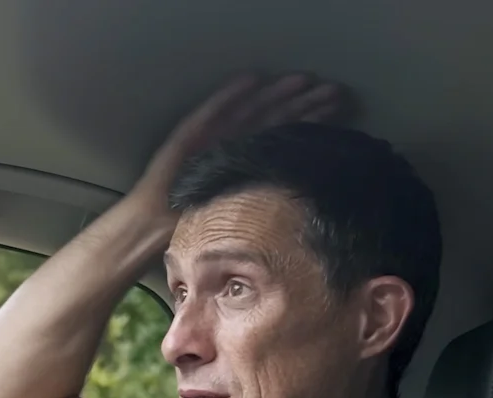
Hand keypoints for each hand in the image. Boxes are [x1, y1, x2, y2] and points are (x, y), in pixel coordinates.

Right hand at [130, 72, 347, 210]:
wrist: (154, 221)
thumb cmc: (197, 220)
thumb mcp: (243, 205)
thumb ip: (268, 188)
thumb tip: (307, 180)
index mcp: (246, 155)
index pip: (284, 131)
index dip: (310, 117)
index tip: (338, 107)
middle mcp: (232, 139)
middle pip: (272, 116)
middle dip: (302, 102)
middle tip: (331, 90)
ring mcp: (211, 134)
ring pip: (249, 109)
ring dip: (275, 93)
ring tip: (302, 80)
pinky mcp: (189, 134)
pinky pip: (212, 112)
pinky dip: (230, 96)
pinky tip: (250, 80)